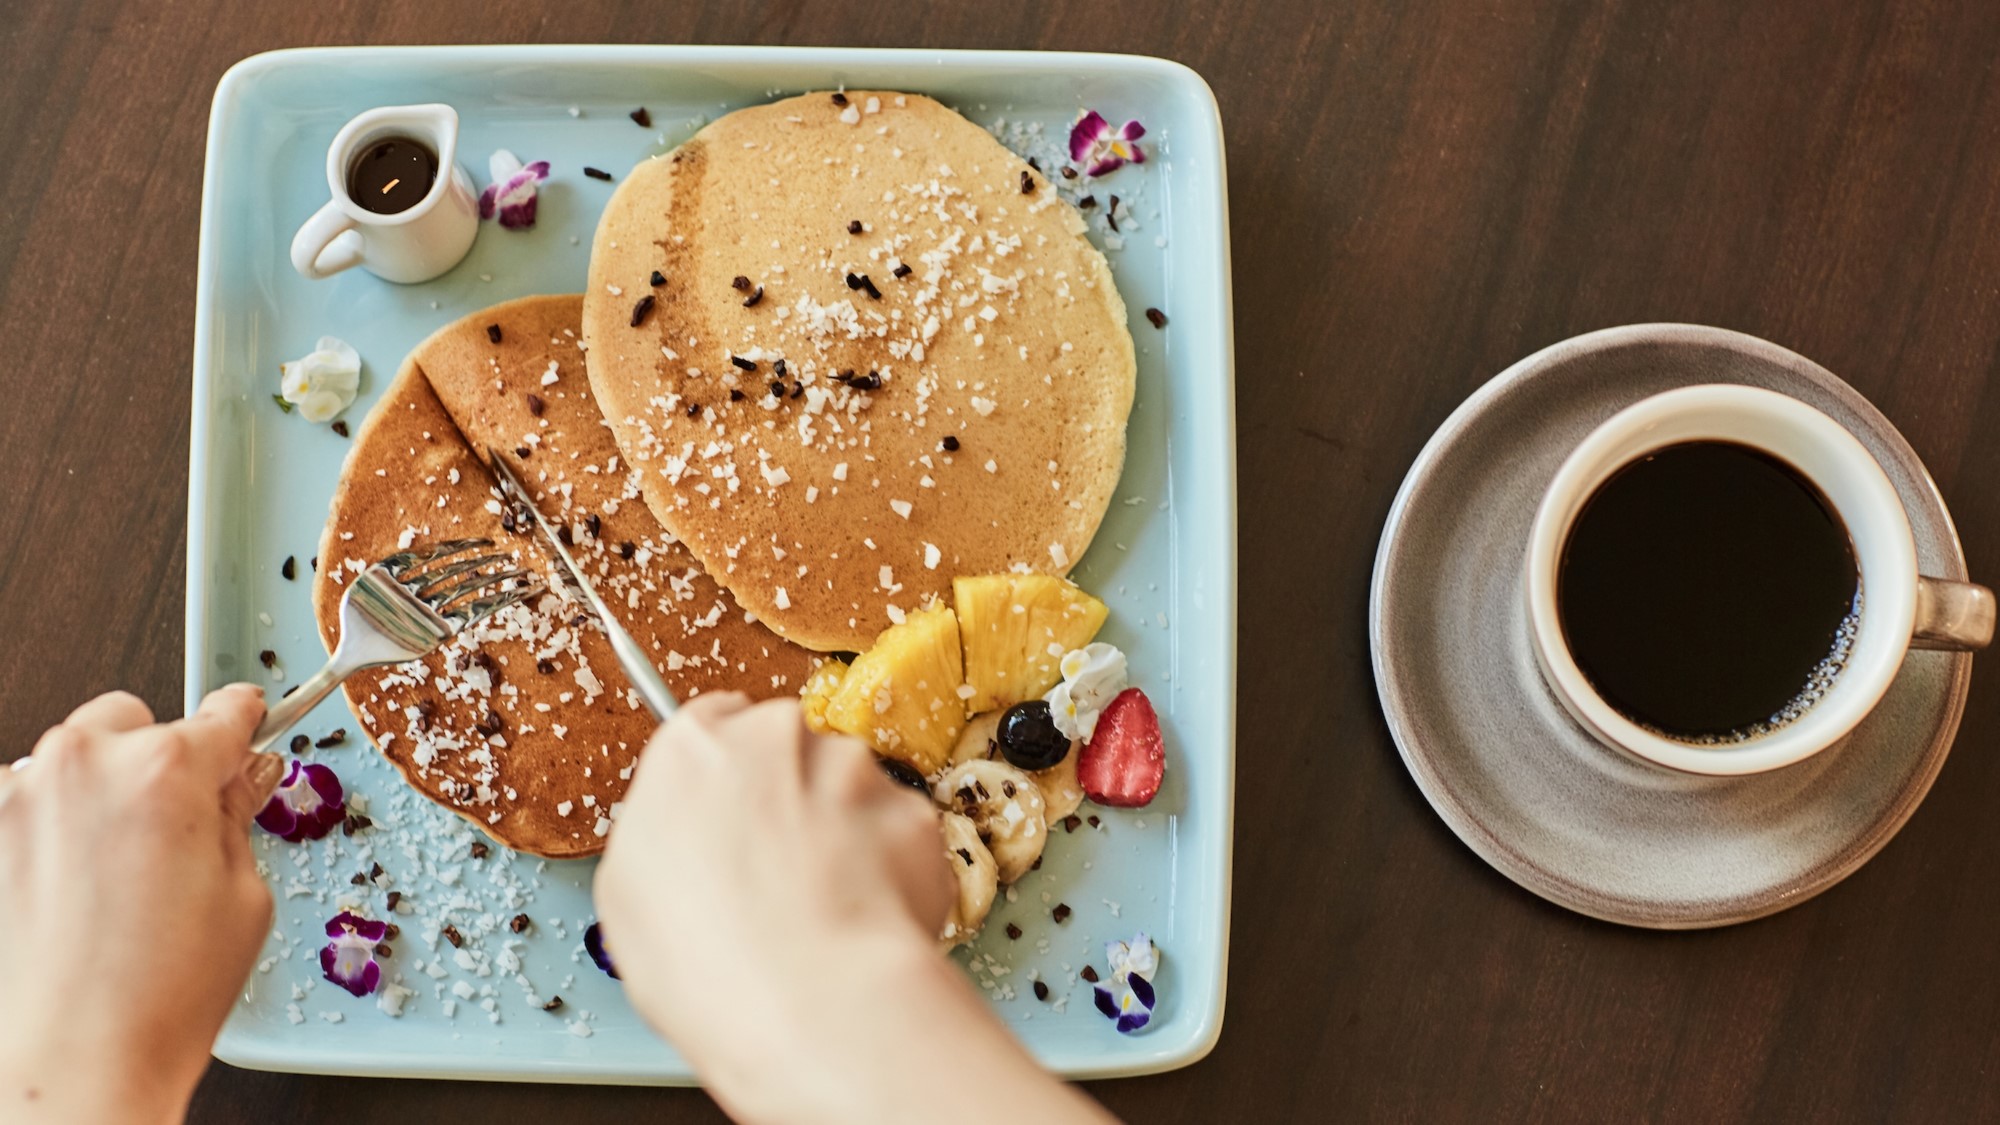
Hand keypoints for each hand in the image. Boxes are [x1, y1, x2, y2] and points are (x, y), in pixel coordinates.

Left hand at [0, 685, 281, 1124]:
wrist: (69, 1065)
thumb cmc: (155, 999)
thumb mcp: (242, 898)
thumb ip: (236, 817)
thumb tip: (239, 779)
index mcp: (166, 771)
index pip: (222, 713)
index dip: (242, 723)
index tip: (243, 725)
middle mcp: (83, 765)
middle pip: (134, 722)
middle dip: (158, 762)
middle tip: (176, 828)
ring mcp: (19, 797)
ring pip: (74, 760)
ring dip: (99, 792)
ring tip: (118, 874)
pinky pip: (30, 804)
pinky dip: (51, 830)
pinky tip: (73, 890)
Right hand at [595, 693, 1114, 1124]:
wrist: (809, 1003)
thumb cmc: (704, 962)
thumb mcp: (628, 893)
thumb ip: (665, 831)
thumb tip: (691, 840)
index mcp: (695, 746)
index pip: (714, 725)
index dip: (726, 779)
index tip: (730, 817)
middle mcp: (779, 736)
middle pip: (786, 750)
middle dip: (787, 800)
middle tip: (775, 875)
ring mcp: (856, 770)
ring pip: (849, 789)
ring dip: (840, 834)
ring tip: (822, 911)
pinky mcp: (915, 812)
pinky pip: (898, 834)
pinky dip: (888, 869)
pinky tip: (862, 921)